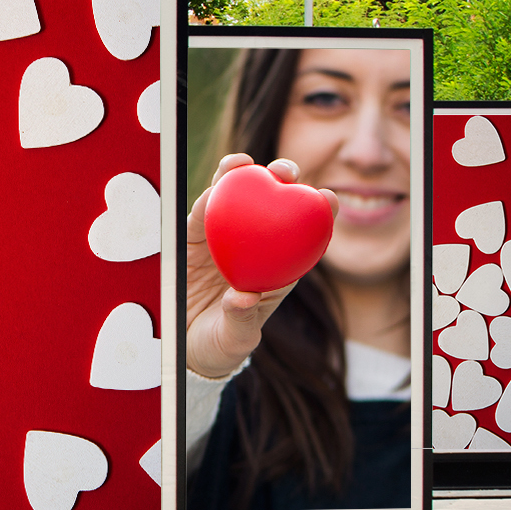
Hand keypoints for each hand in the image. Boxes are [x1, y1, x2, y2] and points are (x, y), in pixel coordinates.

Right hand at [182, 154, 337, 379]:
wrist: (181, 347)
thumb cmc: (220, 345)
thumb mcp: (234, 339)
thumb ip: (240, 320)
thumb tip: (242, 298)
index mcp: (277, 269)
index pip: (304, 235)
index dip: (320, 213)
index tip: (329, 198)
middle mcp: (253, 246)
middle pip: (272, 204)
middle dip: (283, 179)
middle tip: (285, 172)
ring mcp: (224, 238)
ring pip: (236, 198)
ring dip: (240, 175)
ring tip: (242, 163)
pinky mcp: (194, 237)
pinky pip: (202, 211)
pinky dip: (210, 193)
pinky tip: (217, 180)